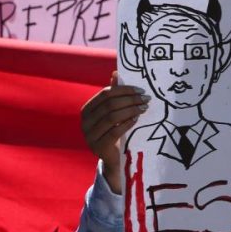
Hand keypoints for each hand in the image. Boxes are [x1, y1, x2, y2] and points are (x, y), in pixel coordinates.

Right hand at [80, 71, 150, 192]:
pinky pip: (114, 131)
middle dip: (130, 100)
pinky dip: (127, 123)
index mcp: (86, 110)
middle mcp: (84, 122)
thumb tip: (116, 73)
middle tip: (146, 98)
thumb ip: (113, 96)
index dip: (123, 90)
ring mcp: (89, 135)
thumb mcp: (113, 114)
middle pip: (109, 105)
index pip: (105, 94)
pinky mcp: (98, 146)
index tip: (140, 90)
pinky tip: (136, 119)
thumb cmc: (115, 132)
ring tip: (144, 107)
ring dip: (131, 110)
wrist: (114, 159)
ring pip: (112, 117)